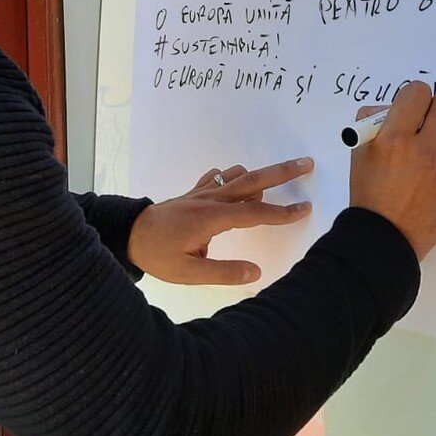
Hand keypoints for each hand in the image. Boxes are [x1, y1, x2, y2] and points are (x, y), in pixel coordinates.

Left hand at [128, 158, 313, 284]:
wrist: (129, 234)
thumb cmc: (158, 255)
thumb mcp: (189, 273)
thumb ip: (224, 273)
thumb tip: (256, 272)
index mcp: (212, 218)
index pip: (255, 213)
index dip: (282, 212)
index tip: (305, 209)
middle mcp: (210, 199)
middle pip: (253, 180)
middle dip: (282, 172)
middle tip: (306, 162)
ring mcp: (202, 192)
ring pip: (237, 176)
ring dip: (259, 175)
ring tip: (276, 180)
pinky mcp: (193, 192)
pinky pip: (218, 177)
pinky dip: (232, 176)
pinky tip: (234, 183)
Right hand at [349, 81, 435, 261]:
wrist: (386, 236)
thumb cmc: (369, 193)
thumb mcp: (360, 153)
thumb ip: (374, 123)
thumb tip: (394, 108)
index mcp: (394, 138)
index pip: (418, 92)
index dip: (414, 96)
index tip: (411, 107)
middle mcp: (424, 148)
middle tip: (429, 117)